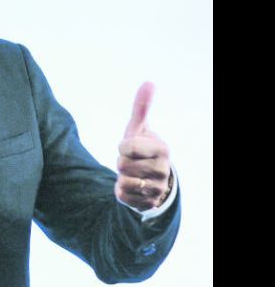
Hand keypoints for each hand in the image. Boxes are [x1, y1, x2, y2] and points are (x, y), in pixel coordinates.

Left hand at [114, 82, 171, 210]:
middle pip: (122, 164)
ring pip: (123, 181)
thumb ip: (142, 107)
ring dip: (121, 177)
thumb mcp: (139, 127)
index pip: (127, 147)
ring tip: (132, 174)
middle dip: (121, 162)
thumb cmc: (142, 147)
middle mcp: (164, 169)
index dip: (123, 146)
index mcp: (162, 149)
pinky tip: (132, 187)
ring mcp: (158, 188)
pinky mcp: (148, 203)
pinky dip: (122, 191)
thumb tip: (149, 82)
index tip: (131, 148)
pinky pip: (123, 196)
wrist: (150, 176)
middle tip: (132, 162)